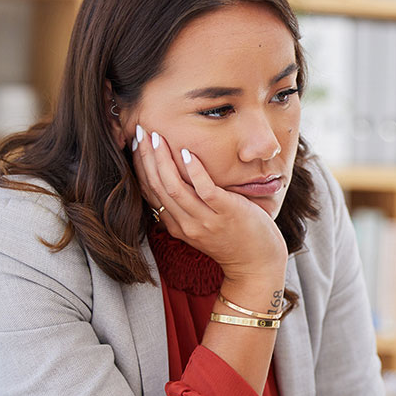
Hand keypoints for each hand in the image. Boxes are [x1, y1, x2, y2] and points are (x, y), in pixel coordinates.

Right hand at [130, 125, 287, 284]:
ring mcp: (205, 220)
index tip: (137, 143)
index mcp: (177, 226)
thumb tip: (176, 178)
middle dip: (146, 157)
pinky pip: (205, 190)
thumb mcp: (202, 226)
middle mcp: (186, 224)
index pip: (151, 193)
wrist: (257, 264)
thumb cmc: (233, 239)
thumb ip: (187, 207)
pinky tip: (188, 153)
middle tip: (140, 131)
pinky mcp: (226, 213)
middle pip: (158, 187)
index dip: (141, 167)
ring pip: (175, 188)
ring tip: (157, 137)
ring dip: (163, 160)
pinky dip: (194, 171)